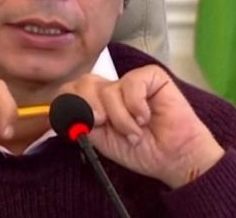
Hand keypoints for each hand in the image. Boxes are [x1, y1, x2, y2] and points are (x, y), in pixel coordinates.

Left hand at [59, 65, 223, 187]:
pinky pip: (132, 83)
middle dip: (89, 108)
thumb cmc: (142, 150)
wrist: (173, 157)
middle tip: (103, 123)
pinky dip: (136, 105)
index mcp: (96, 103)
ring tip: (135, 132)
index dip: (68, 104)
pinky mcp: (151, 76)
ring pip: (108, 89)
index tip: (79, 124)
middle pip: (84, 83)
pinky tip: (147, 117)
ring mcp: (130, 81)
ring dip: (120, 118)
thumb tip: (62, 113)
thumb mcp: (102, 141)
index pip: (70, 90)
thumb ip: (81, 124)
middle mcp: (110, 89)